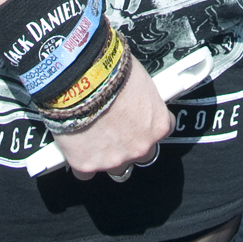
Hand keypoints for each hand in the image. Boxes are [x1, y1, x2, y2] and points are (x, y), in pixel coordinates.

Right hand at [54, 53, 174, 180]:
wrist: (81, 78)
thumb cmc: (111, 70)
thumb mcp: (138, 79)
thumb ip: (141, 98)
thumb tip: (136, 95)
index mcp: (157, 125)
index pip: (163, 132)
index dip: (149, 124)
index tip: (142, 119)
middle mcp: (139, 146)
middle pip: (142, 154)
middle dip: (132, 143)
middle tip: (119, 127)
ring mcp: (113, 159)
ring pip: (116, 166)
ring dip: (109, 155)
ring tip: (96, 134)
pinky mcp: (87, 164)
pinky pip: (87, 171)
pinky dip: (83, 160)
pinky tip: (79, 143)